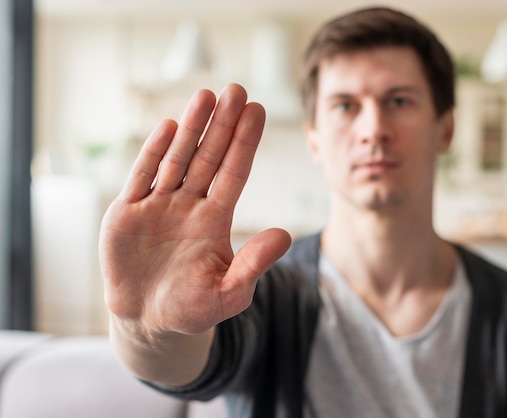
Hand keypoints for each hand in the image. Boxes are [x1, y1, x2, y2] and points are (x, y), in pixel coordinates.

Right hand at [100, 84, 290, 339]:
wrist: (148, 321)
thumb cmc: (192, 308)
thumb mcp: (229, 292)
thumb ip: (253, 264)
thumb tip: (285, 236)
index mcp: (214, 219)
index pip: (233, 173)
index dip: (245, 143)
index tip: (257, 111)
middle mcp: (189, 205)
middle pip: (209, 157)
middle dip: (222, 124)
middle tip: (236, 90)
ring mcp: (157, 206)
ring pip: (176, 159)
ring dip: (191, 128)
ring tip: (205, 95)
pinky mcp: (127, 213)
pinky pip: (142, 177)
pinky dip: (153, 153)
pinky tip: (169, 127)